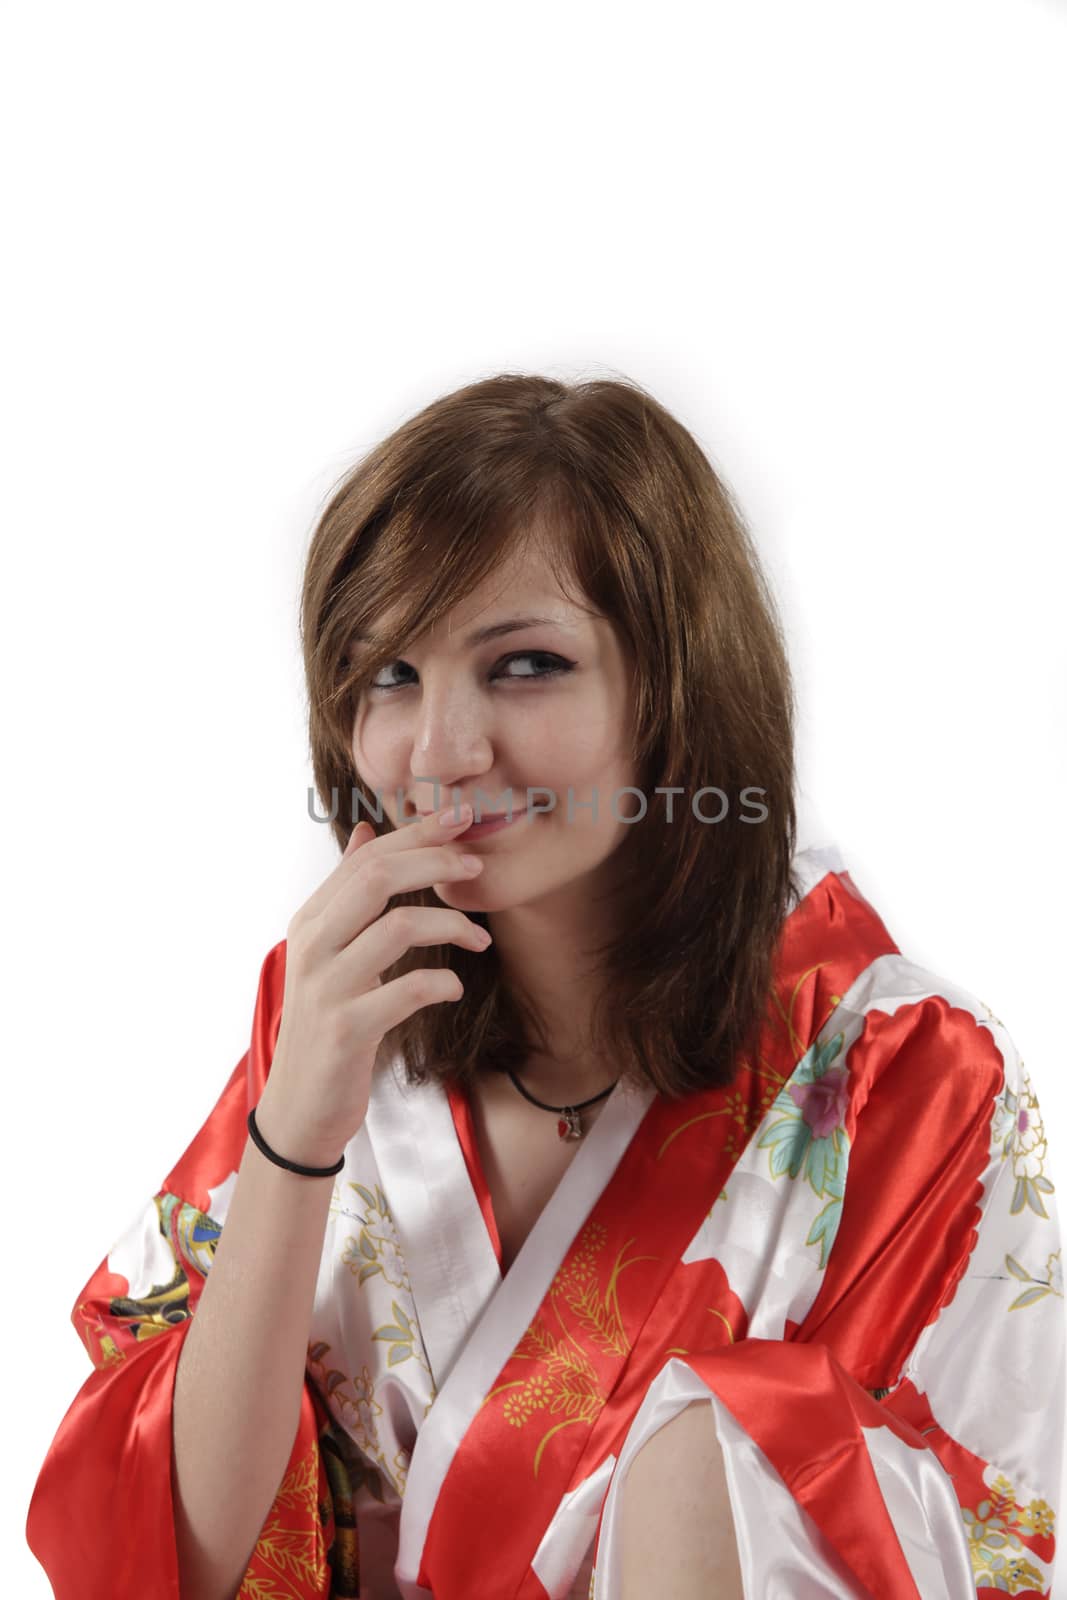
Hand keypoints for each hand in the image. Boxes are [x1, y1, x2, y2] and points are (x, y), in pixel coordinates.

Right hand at [253, 802, 488, 1167]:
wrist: (299, 1106)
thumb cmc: (326, 1022)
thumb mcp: (328, 951)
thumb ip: (346, 892)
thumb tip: (364, 831)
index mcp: (311, 920)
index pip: (366, 858)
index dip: (416, 834)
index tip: (461, 817)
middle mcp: (313, 945)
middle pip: (378, 878)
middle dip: (435, 862)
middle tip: (477, 865)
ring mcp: (327, 987)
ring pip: (398, 927)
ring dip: (451, 924)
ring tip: (479, 939)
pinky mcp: (347, 1029)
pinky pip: (407, 990)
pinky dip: (440, 982)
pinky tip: (453, 987)